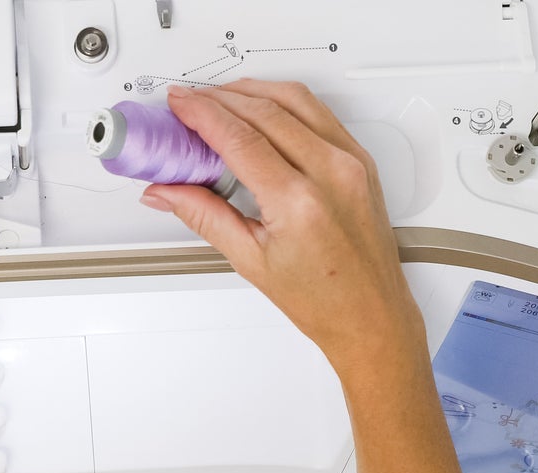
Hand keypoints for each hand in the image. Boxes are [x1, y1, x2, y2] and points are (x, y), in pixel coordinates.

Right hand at [143, 81, 421, 376]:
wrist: (370, 316)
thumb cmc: (323, 300)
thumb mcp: (250, 261)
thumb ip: (204, 215)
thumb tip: (166, 191)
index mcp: (299, 202)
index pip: (240, 137)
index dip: (203, 113)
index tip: (179, 105)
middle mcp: (331, 173)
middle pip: (264, 110)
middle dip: (219, 98)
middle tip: (188, 103)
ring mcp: (351, 161)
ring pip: (294, 99)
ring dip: (251, 91)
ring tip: (219, 100)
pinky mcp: (361, 159)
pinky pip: (318, 111)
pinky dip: (282, 101)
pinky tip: (260, 108)